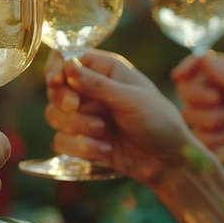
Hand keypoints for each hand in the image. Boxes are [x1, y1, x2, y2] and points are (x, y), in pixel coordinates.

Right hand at [43, 49, 197, 182]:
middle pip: (55, 90)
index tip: (56, 81)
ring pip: (54, 116)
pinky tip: (105, 150)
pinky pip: (61, 142)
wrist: (169, 162)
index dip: (56, 68)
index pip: (67, 60)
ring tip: (102, 132)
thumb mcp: (131, 99)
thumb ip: (97, 84)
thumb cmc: (159, 122)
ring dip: (76, 126)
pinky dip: (80, 147)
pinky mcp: (82, 141)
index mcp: (105, 71)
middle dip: (64, 101)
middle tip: (76, 106)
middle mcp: (90, 91)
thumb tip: (67, 65)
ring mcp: (85, 116)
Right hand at [171, 52, 223, 173]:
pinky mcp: (208, 137)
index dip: (185, 68)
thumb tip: (201, 57)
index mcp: (222, 75)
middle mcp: (211, 93)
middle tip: (216, 100)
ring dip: (209, 117)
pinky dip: (212, 137)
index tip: (179, 75)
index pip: (195, 66)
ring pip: (187, 113)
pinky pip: (196, 136)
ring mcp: (208, 115)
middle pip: (184, 88)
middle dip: (197, 94)